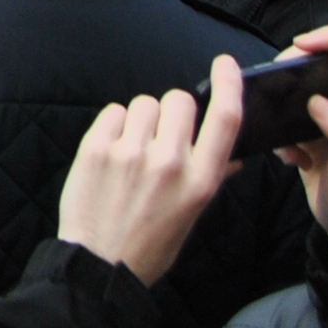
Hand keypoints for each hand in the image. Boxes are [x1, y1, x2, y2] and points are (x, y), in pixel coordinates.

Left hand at [54, 53, 244, 287]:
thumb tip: (232, 152)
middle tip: (161, 138)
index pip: (225, 119)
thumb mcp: (193, 214)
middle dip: (173, 112)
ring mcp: (130, 153)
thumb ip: (211, 176)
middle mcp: (169, 163)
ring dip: (141, 120)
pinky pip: (113, 111)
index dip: (229, 84)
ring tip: (133, 152)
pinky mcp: (96, 148)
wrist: (99, 264)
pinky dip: (115, 125)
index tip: (225, 64)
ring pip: (144, 103)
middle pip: (179, 100)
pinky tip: (112, 152)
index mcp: (201, 181)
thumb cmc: (151, 242)